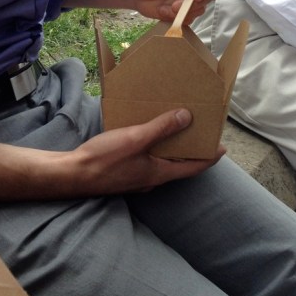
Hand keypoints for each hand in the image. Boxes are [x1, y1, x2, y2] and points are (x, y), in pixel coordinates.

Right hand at [71, 109, 224, 193]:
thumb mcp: (136, 139)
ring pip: (164, 162)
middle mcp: (152, 178)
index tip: (223, 147)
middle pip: (180, 164)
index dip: (210, 157)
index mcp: (160, 172)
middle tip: (202, 131)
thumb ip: (162, 128)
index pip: (193, 167)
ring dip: (174, 147)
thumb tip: (188, 117)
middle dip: (192, 149)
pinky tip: (150, 133)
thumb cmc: (104, 159)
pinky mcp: (126, 172)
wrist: (72, 175)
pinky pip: (149, 159)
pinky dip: (156, 147)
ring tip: (179, 128)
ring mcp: (138, 177)